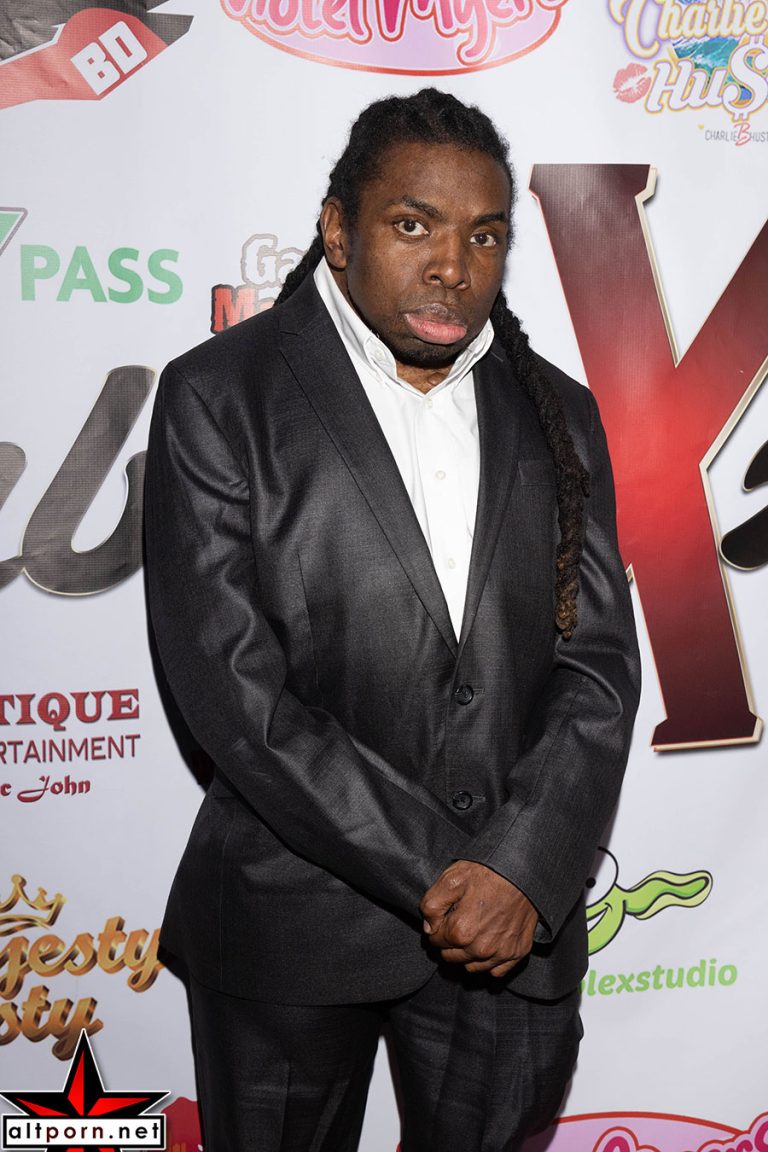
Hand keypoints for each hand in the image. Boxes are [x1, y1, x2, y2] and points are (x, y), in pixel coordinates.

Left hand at [419, 860, 537, 977]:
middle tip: (457, 922)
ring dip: (466, 955)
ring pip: (472, 967)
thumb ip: (431, 905)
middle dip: (449, 943)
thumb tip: (429, 928)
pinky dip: (489, 962)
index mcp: (461, 931)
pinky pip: (496, 971)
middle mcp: (481, 949)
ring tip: (471, 933)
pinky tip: (488, 944)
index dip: (436, 927)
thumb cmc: (488, 871)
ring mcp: (501, 953)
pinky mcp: (518, 952)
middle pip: (451, 957)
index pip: (435, 941)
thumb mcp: (450, 879)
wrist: (523, 869)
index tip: (444, 917)